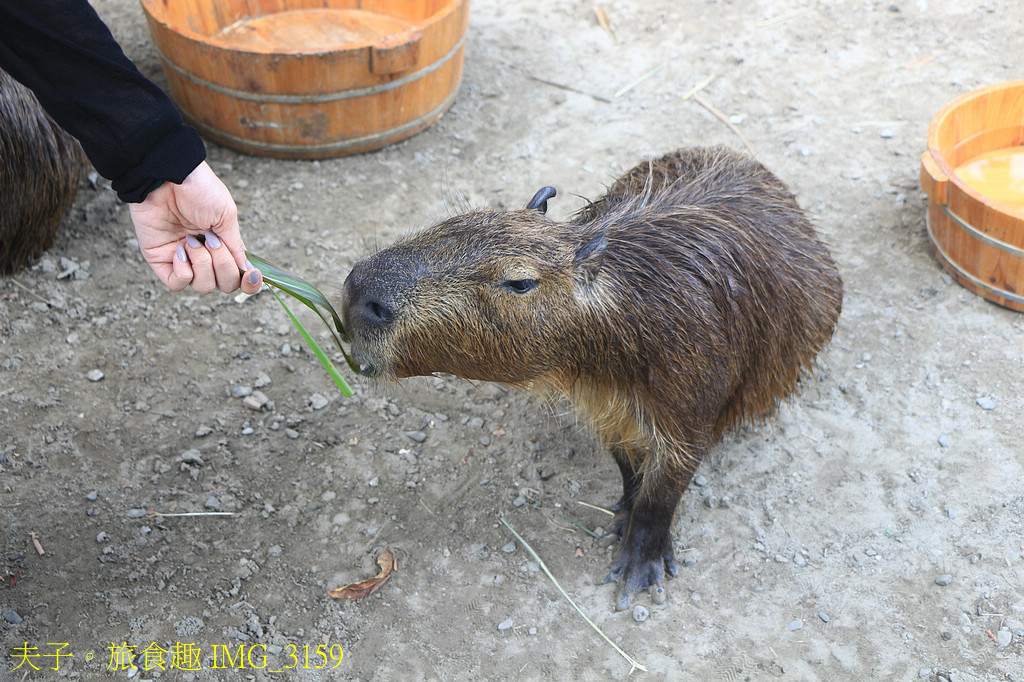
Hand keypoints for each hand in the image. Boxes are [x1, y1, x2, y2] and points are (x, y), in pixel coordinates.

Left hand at [128, 161, 261, 293]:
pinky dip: (183, 271)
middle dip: (223, 265)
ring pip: (203, 286)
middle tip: (211, 240)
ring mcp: (183, 260)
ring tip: (191, 239)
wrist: (168, 177)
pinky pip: (177, 283)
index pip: (239, 278)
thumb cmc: (199, 190)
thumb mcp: (226, 216)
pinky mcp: (161, 260)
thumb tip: (246, 270)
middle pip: (224, 285)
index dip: (249, 284)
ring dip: (202, 263)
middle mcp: (205, 257)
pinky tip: (180, 249)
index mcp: (224, 247)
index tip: (252, 275)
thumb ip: (236, 246)